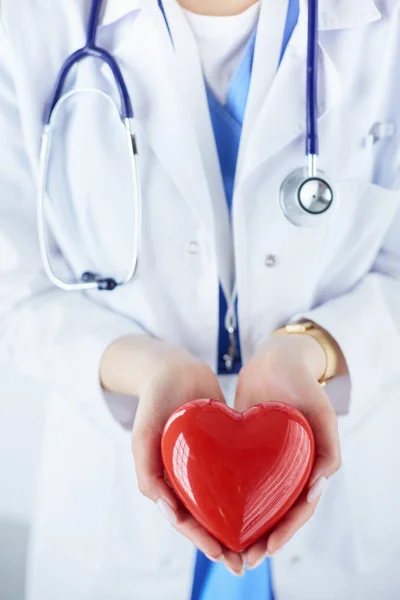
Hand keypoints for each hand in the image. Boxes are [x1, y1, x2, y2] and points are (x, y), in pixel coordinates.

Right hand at [100, 335, 243, 574]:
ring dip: (238, 523)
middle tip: (246, 562)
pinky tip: (269, 500)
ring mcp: (205, 463)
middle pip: (206, 517)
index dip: (203, 540)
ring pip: (223, 501)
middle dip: (224, 541)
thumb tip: (170, 512)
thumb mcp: (143, 435)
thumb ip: (147, 472)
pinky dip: (248, 491)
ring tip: (261, 542)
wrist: (175, 368)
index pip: (185, 519)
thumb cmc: (154, 401)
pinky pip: (236, 475)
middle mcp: (186, 477)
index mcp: (166, 480)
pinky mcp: (222, 449)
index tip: (225, 556)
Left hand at [234, 332, 341, 569]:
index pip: (300, 509)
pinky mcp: (245, 450)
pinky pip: (236, 479)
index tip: (267, 548)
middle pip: (276, 512)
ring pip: (256, 501)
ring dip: (243, 525)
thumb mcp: (322, 412)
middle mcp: (289, 468)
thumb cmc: (302, 383)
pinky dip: (227, 497)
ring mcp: (267, 460)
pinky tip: (209, 508)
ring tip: (223, 545)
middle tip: (242, 560)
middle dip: (261, 538)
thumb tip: (317, 489)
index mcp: (310, 466)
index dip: (286, 532)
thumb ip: (328, 448)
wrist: (275, 359)